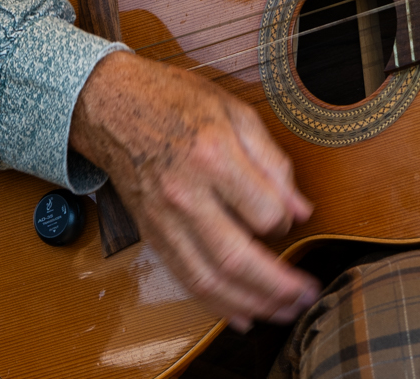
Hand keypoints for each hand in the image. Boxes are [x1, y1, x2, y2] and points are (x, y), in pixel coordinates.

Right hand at [68, 50, 317, 328]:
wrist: (113, 106)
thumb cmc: (178, 103)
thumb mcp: (236, 113)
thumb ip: (272, 162)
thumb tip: (300, 209)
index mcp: (213, 156)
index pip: (262, 211)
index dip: (286, 222)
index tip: (293, 220)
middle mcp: (186, 195)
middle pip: (235, 258)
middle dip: (277, 286)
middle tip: (307, 296)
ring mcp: (165, 220)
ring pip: (209, 279)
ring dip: (250, 304)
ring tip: (284, 313)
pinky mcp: (153, 236)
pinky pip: (185, 279)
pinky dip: (215, 304)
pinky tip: (241, 316)